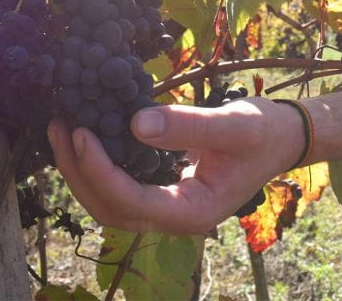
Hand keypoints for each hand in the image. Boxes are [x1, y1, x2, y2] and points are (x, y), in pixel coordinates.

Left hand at [48, 98, 304, 234]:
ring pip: (109, 202)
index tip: (81, 134)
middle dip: (78, 172)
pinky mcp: (161, 190)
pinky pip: (120, 186)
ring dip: (81, 170)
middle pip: (110, 209)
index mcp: (193, 212)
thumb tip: (135, 123)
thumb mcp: (233, 125)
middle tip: (60, 128)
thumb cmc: (264, 133)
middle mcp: (174, 218)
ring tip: (62, 128)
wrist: (281, 138)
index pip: (132, 201)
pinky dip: (97, 164)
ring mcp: (167, 207)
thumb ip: (188, 126)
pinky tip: (86, 134)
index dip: (100, 171)